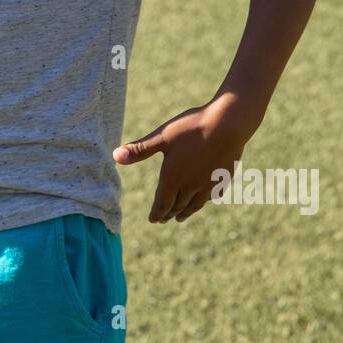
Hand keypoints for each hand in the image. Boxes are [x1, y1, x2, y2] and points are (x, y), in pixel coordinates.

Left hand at [113, 97, 259, 223]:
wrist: (227, 123)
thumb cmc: (192, 127)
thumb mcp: (162, 136)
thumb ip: (140, 149)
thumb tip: (115, 156)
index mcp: (173, 177)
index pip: (162, 203)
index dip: (157, 213)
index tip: (153, 219)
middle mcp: (191, 185)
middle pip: (178, 205)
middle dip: (169, 213)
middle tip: (164, 219)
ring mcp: (209, 184)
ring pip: (195, 204)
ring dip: (186, 212)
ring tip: (181, 217)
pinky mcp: (223, 178)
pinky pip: (212, 195)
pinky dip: (205, 201)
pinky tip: (205, 199)